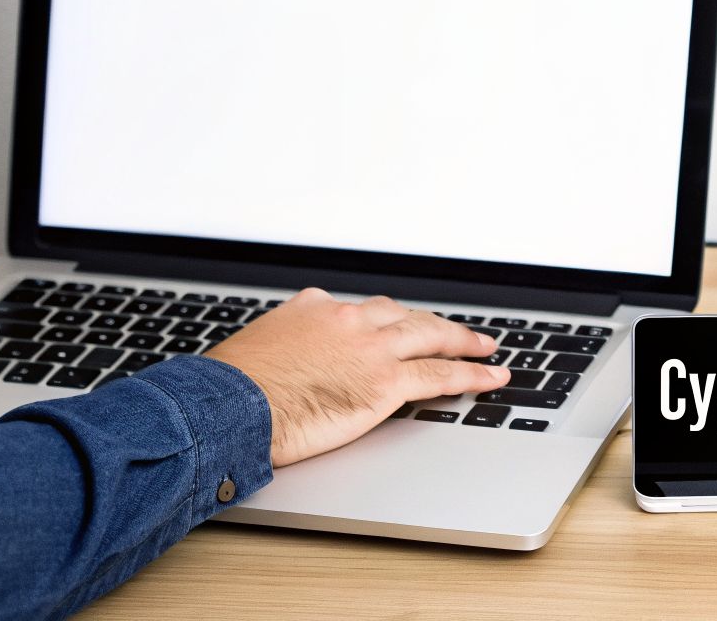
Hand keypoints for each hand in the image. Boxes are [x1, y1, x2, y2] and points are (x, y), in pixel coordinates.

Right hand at [206, 288, 509, 466]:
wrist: (226, 407)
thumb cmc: (230, 390)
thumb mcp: (257, 351)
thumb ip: (285, 350)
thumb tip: (284, 367)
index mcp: (315, 309)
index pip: (364, 311)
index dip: (388, 322)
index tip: (400, 326)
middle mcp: (348, 320)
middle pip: (406, 316)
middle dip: (436, 324)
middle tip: (460, 331)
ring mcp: (370, 349)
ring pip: (432, 337)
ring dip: (463, 343)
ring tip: (485, 348)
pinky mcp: (385, 382)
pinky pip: (440, 375)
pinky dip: (471, 375)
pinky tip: (490, 377)